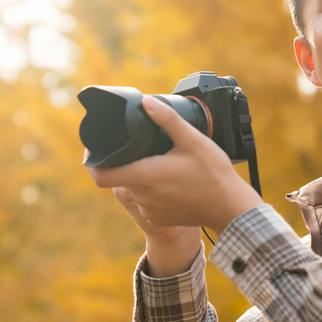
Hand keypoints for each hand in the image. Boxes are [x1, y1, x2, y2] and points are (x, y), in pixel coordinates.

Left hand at [86, 94, 262, 237]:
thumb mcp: (192, 140)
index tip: (96, 149)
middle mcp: (143, 196)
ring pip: (134, 189)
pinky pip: (147, 202)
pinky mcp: (159, 219)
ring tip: (163, 165)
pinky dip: (153, 192)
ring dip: (142, 177)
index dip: (92, 162)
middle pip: (121, 177)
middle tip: (145, 150)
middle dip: (128, 162)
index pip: (101, 175)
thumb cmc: (213, 174)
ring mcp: (150, 210)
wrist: (230, 208)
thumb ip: (167, 119)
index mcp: (146, 176)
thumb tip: (146, 102)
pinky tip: (172, 183)